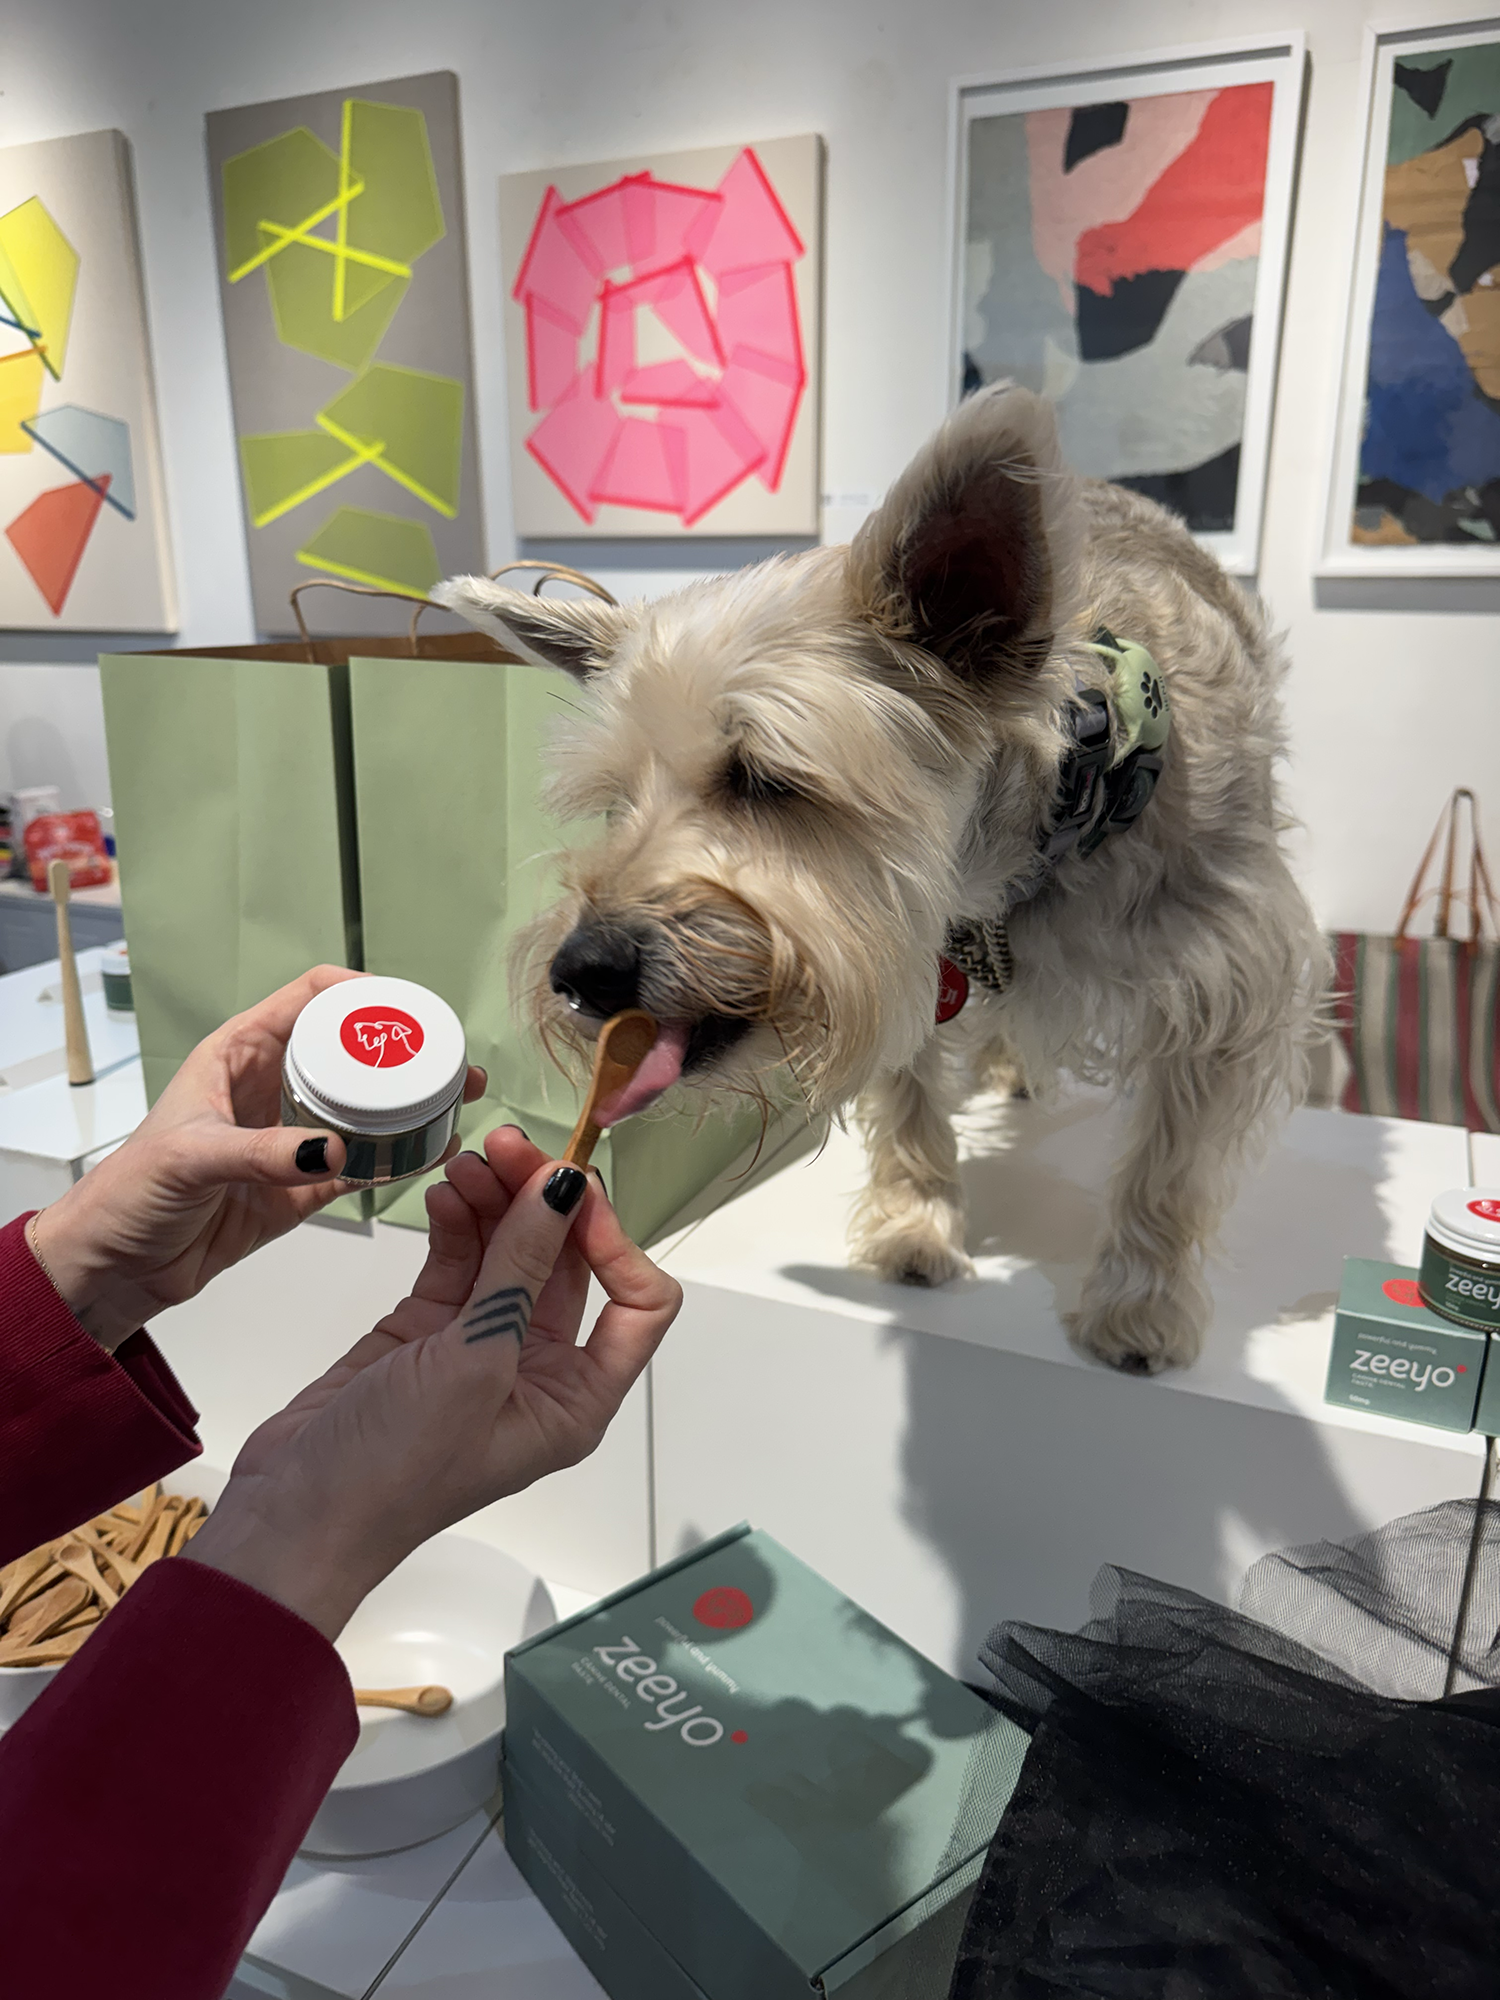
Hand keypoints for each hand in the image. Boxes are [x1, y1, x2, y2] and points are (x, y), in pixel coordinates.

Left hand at [28, 965, 485, 1350]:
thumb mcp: (190, 1159)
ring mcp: (293, 1136)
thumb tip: (333, 1150)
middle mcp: (273, 1086)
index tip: (408, 1009)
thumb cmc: (130, 1195)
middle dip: (405, 1050)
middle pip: (352, 1049)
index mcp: (240, 1054)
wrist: (116, 1269)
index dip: (362, 992)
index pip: (310, 998)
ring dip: (410, 1103)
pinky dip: (398, 1158)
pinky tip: (431, 1153)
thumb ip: (261, 1153)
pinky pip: (362, 1164)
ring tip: (456, 1101)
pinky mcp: (303, 1187)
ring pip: (365, 1106)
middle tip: (451, 1061)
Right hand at [182, 1128, 681, 1640]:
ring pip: (510, 1252)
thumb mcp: (474, 1361)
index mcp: (576, 1397)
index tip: (570, 1193)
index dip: (615, 1242)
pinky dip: (457, 1222)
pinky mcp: (429, 1332)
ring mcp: (482, 1347)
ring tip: (468, 1161)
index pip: (638, 1304)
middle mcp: (539, 1370)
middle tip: (507, 1146)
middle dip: (544, 1201)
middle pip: (567, 1263)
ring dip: (497, 1201)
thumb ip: (520, 1267)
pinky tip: (445, 1190)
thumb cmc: (395, 1468)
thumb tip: (563, 1188)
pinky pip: (460, 1261)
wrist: (292, 1516)